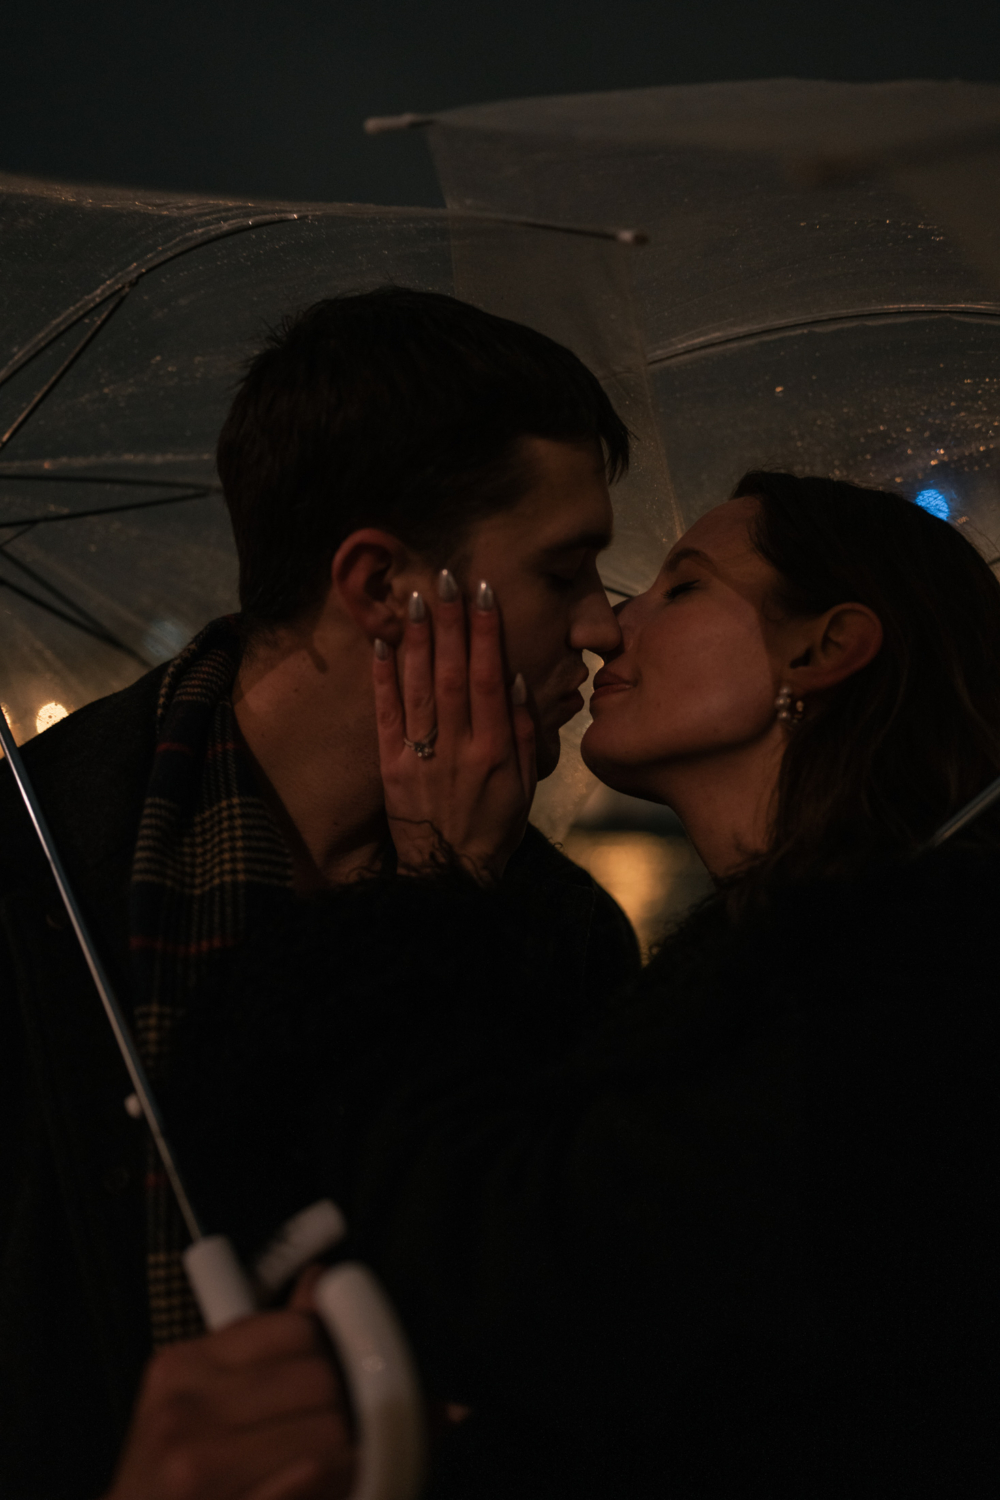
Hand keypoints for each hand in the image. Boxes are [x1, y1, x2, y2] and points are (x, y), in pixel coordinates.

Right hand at [106, 1269, 353, 1499]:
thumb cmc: (171, 1467)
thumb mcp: (202, 1393)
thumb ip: (267, 1340)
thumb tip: (320, 1278)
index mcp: (184, 1365)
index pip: (296, 1331)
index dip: (328, 1353)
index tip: (332, 1375)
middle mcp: (185, 1410)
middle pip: (318, 1379)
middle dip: (342, 1402)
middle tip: (340, 1423)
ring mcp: (199, 1466)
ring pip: (328, 1431)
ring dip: (346, 1445)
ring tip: (332, 1457)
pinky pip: (314, 1475)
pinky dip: (334, 1477)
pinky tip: (324, 1481)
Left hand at [374, 573, 536, 883]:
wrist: (449, 875)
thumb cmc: (494, 828)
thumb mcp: (525, 785)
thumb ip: (524, 731)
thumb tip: (519, 680)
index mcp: (495, 748)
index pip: (491, 677)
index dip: (487, 632)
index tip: (483, 593)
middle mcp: (458, 746)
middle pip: (453, 672)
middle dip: (450, 621)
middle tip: (446, 576)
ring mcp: (422, 754)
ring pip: (419, 686)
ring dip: (417, 638)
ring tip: (416, 596)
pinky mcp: (391, 765)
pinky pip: (387, 714)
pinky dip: (384, 677)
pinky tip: (382, 642)